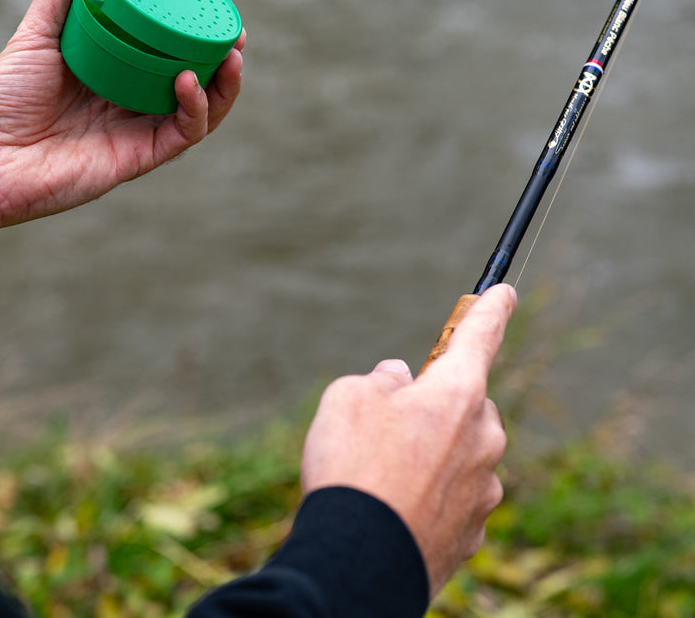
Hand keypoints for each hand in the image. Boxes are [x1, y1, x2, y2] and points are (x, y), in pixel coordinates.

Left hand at [0, 0, 244, 239]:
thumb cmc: (4, 96)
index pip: (170, 40)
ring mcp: (142, 128)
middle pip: (198, 72)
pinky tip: (191, 79)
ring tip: (233, 51)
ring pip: (204, 106)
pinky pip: (185, 132)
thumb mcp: (38, 29)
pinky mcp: (142, 156)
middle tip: (234, 24)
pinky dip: (197, 107)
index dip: (198, 16)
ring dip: (226, 81)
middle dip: (224, 48)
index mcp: (119, 68)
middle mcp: (137, 98)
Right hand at [300, 284, 515, 597]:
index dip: (491, 310)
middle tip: (391, 422)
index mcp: (456, 394)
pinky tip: (397, 507)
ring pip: (463, 454)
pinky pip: (456, 498)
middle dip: (439, 405)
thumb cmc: (352, 466)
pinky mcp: (472, 533)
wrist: (358, 560)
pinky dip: (432, 496)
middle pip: (468, 404)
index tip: (505, 292)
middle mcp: (482, 438)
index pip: (480, 337)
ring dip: (434, 454)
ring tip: (383, 475)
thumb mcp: (347, 398)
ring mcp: (483, 490)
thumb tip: (397, 380)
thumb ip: (379, 380)